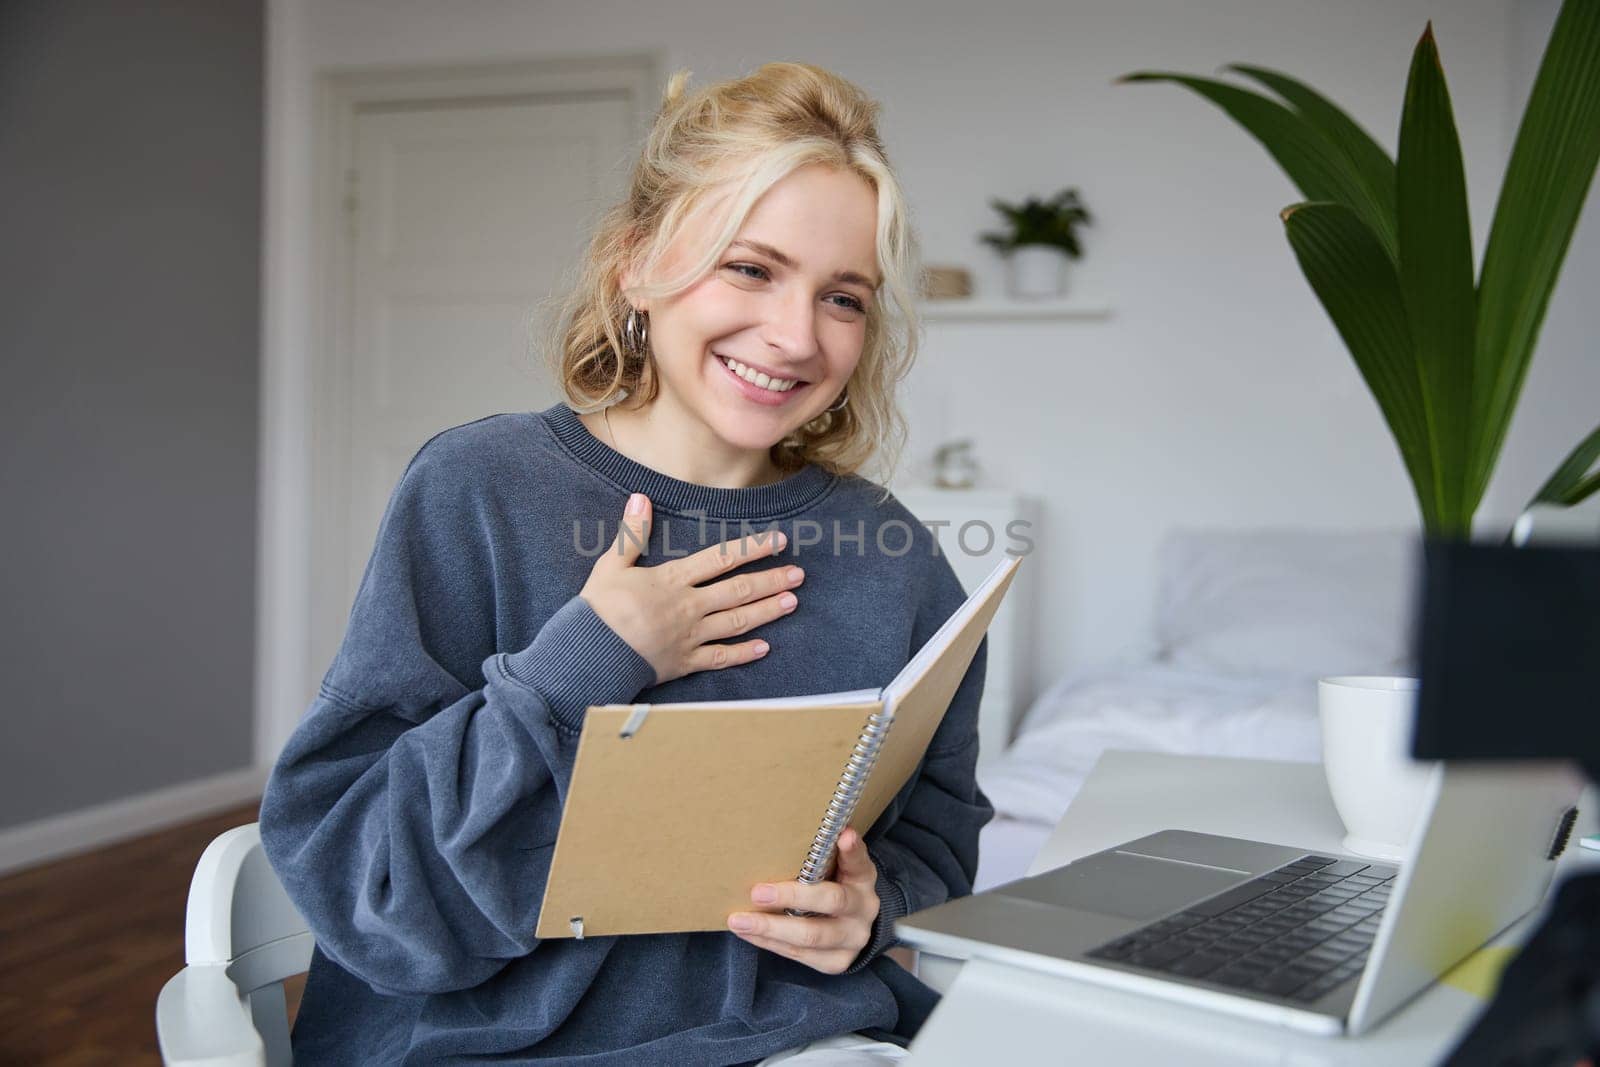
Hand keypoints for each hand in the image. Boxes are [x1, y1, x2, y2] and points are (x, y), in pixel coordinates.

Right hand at [579, 493, 803, 685]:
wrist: (590, 654)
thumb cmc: (599, 609)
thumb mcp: (611, 565)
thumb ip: (632, 534)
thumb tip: (640, 499)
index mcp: (673, 580)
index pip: (721, 559)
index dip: (752, 548)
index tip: (778, 540)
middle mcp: (689, 607)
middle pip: (738, 591)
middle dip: (771, 581)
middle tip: (799, 575)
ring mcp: (690, 636)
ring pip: (737, 621)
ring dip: (767, 611)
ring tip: (792, 602)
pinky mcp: (685, 662)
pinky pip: (721, 658)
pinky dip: (744, 653)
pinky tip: (765, 648)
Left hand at [727, 828, 880, 974]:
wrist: (854, 927)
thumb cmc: (834, 886)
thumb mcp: (836, 867)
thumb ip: (822, 853)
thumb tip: (797, 834)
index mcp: (863, 878)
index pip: (859, 861)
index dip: (852, 850)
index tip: (843, 836)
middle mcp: (863, 909)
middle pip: (831, 901)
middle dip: (792, 897)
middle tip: (757, 892)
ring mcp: (851, 939)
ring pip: (810, 936)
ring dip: (770, 928)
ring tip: (738, 920)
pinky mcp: (836, 962)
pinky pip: (798, 954)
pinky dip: (769, 943)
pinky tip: (748, 932)